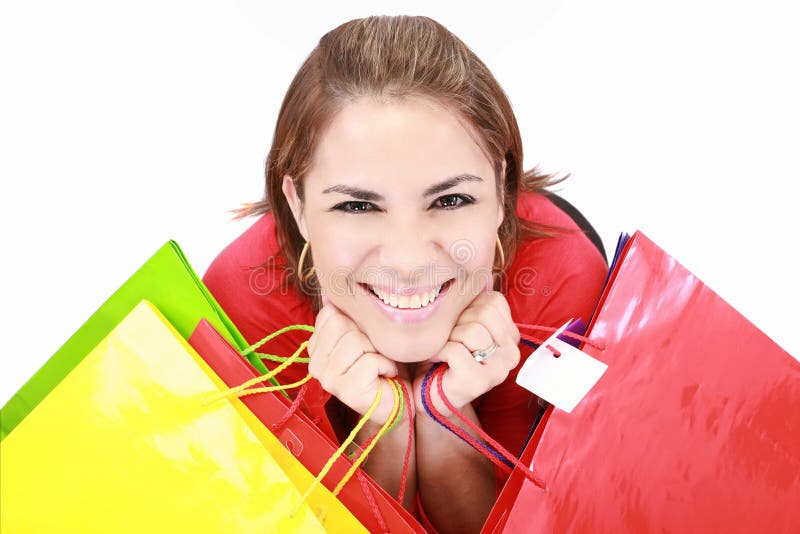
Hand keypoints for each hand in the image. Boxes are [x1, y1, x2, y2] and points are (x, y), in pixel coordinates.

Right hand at [307, 296, 409, 423]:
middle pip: (341, 324)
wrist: (400, 399)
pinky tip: (386, 375)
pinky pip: (370, 360)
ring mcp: (328, 378)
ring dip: (379, 350)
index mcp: (317, 346)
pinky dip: (387, 365)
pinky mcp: (346, 391)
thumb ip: (347, 313)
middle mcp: (316, 363)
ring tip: (382, 364)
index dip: (358, 319)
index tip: (368, 337)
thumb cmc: (383, 363)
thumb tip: (328, 289)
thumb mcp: (365, 331)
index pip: (331, 312)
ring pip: (355, 341)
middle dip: (368, 334)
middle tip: (376, 352)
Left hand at [413, 289, 520, 415]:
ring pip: (473, 332)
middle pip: (485, 314)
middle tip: (449, 338)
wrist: (428, 391)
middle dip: (458, 321)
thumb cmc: (444, 352)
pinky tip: (436, 359)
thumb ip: (473, 301)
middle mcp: (511, 354)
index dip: (468, 307)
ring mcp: (498, 370)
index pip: (494, 301)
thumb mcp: (462, 320)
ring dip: (448, 337)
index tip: (458, 324)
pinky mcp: (479, 382)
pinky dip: (437, 351)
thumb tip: (473, 268)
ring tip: (444, 349)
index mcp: (511, 335)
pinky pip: (456, 350)